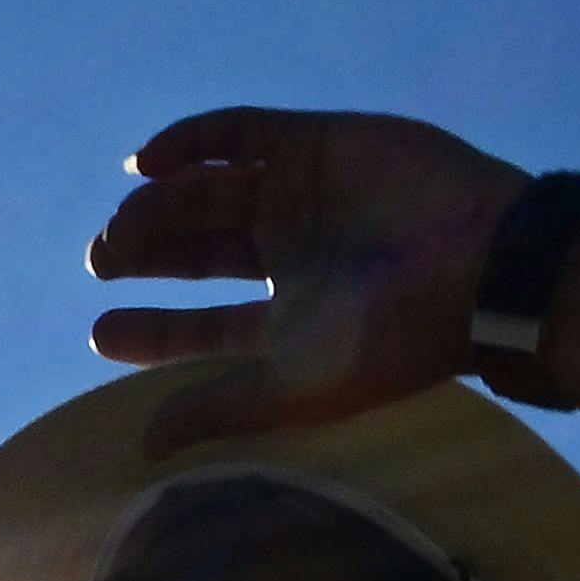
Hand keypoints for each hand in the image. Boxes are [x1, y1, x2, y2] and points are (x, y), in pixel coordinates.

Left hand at [87, 107, 530, 450]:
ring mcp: (303, 193)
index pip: (204, 325)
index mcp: (291, 315)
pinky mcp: (315, 141)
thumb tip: (145, 448)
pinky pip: (235, 132)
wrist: (478, 266)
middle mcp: (293, 252)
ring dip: (156, 205)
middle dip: (143, 252)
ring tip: (122, 229)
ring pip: (206, 190)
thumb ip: (219, 410)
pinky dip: (187, 142)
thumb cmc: (391, 341)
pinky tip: (146, 166)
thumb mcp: (293, 387)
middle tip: (103, 260)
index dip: (150, 330)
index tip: (101, 332)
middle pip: (195, 247)